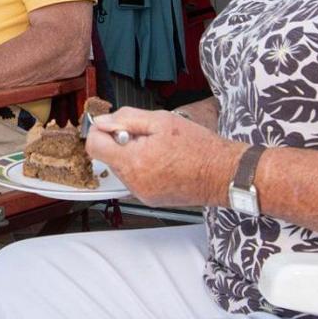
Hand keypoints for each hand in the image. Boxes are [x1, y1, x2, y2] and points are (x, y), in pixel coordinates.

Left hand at [86, 106, 238, 206]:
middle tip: (148, 137)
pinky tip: (164, 162)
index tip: (113, 126)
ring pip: (122, 168)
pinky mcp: (150, 199)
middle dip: (121, 143)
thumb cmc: (198, 146)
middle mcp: (134, 182)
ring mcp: (141, 193)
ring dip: (133, 156)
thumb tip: (102, 121)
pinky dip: (143, 168)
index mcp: (134, 161)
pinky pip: (135, 179)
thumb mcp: (161, 121)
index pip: (94, 146)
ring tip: (160, 150)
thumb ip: (126, 119)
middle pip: (108, 157)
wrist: (222, 173)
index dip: (101, 131)